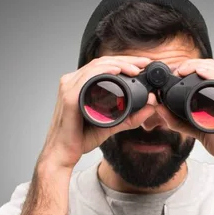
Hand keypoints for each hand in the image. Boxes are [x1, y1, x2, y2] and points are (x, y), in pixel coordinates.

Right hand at [38, 55, 155, 170]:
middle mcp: (73, 82)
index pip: (104, 66)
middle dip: (126, 60)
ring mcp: (69, 87)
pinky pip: (87, 77)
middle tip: (145, 62)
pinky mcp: (69, 96)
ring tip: (136, 68)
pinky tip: (117, 71)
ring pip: (97, 66)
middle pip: (102, 62)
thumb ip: (130, 117)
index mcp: (80, 85)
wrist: (63, 154)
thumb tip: (151, 107)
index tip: (144, 64)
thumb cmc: (80, 139)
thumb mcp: (111, 125)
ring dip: (119, 64)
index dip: (125, 62)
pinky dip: (103, 71)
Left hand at [155, 59, 213, 181]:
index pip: (210, 71)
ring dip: (198, 66)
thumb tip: (160, 109)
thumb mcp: (198, 129)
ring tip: (182, 69)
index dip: (191, 67)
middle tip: (174, 69)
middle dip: (192, 64)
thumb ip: (179, 120)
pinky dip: (212, 75)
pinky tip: (199, 72)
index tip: (173, 71)